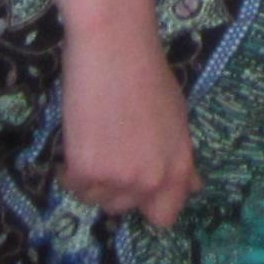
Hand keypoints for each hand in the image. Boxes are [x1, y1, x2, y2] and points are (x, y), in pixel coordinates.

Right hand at [57, 25, 201, 226]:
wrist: (115, 47)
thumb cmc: (147, 74)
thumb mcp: (177, 118)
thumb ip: (180, 158)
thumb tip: (193, 188)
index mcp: (178, 167)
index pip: (166, 216)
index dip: (150, 202)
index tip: (138, 183)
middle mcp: (152, 180)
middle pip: (125, 208)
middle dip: (117, 188)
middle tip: (111, 150)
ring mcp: (119, 179)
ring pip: (97, 199)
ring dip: (93, 178)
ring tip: (96, 138)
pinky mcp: (86, 171)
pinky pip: (73, 185)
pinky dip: (70, 168)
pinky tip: (78, 137)